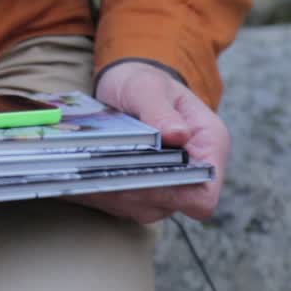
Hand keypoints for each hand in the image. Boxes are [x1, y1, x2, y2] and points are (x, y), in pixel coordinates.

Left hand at [73, 61, 230, 223]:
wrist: (128, 86)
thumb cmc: (144, 82)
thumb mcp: (149, 87)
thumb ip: (161, 111)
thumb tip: (178, 135)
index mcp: (209, 145)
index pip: (204, 193)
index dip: (178, 195)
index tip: (144, 178)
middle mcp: (193, 171)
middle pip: (170, 204)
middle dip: (136, 191)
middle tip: (103, 173)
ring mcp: (168, 184)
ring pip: (143, 208)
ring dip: (116, 194)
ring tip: (87, 176)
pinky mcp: (143, 189)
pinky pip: (123, 203)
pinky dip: (104, 193)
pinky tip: (82, 179)